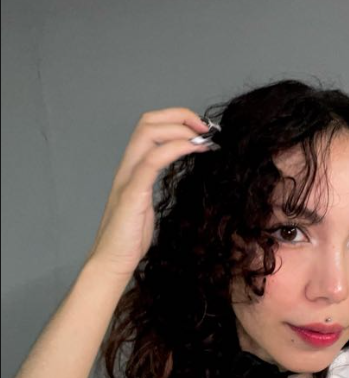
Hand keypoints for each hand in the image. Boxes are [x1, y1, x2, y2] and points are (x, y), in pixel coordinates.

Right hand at [85, 107, 211, 279]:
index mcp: (133, 169)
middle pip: (148, 122)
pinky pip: (151, 161)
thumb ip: (156, 187)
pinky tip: (194, 149)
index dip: (175, 119)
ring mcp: (128, 179)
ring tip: (204, 137)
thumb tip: (181, 180)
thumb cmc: (131, 238)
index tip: (202, 128)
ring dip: (180, 129)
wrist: (113, 261)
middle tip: (207, 128)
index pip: (149, 127)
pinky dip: (175, 148)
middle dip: (180, 116)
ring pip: (147, 134)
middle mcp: (128, 168)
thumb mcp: (148, 205)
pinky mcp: (132, 194)